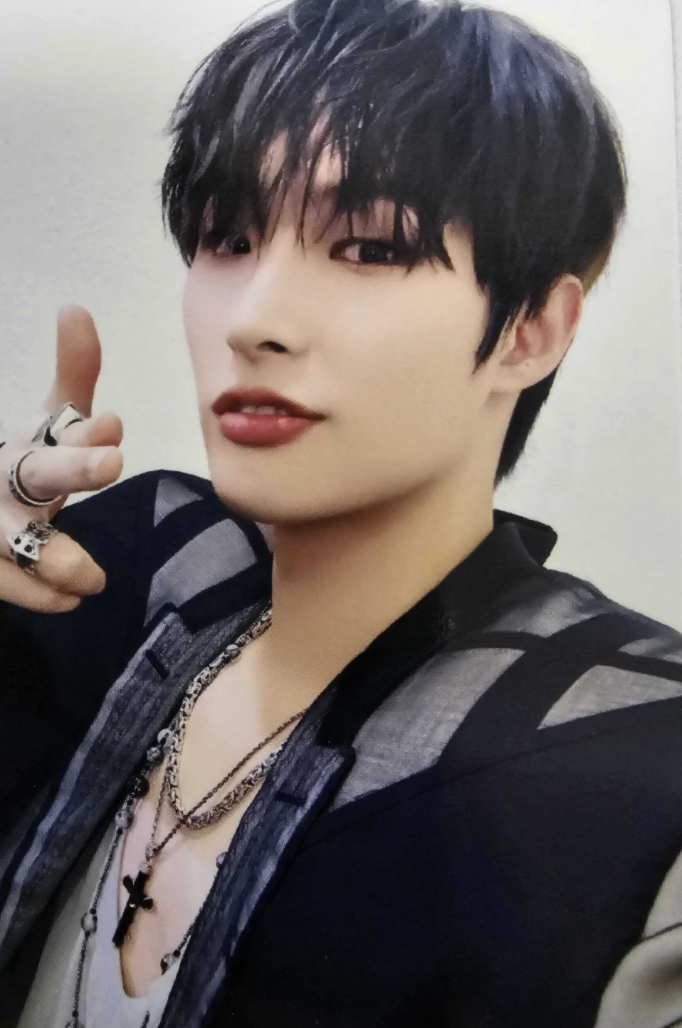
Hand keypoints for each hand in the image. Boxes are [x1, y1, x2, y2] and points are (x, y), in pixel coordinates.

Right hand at [0, 305, 123, 612]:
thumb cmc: (16, 473)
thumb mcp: (46, 428)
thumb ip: (72, 378)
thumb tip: (75, 309)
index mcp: (27, 450)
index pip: (57, 433)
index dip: (84, 434)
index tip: (113, 429)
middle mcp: (5, 481)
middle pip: (35, 471)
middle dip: (72, 466)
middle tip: (110, 462)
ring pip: (15, 540)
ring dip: (52, 556)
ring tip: (92, 577)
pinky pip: (4, 583)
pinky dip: (36, 593)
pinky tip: (69, 599)